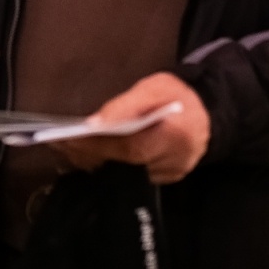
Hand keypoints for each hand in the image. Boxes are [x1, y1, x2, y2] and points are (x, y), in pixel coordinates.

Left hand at [47, 72, 209, 184]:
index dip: (98, 145)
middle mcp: (174, 162)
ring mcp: (170, 175)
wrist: (207, 113)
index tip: (69, 138)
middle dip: (89, 154)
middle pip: (123, 165)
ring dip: (94, 161)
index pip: (129, 147)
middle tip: (60, 144)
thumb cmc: (178, 95)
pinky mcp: (165, 181)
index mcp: (174, 136)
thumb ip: (125, 105)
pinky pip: (130, 176)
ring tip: (67, 149)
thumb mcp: (154, 87)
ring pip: (124, 174)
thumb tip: (94, 122)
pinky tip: (89, 155)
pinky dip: (108, 165)